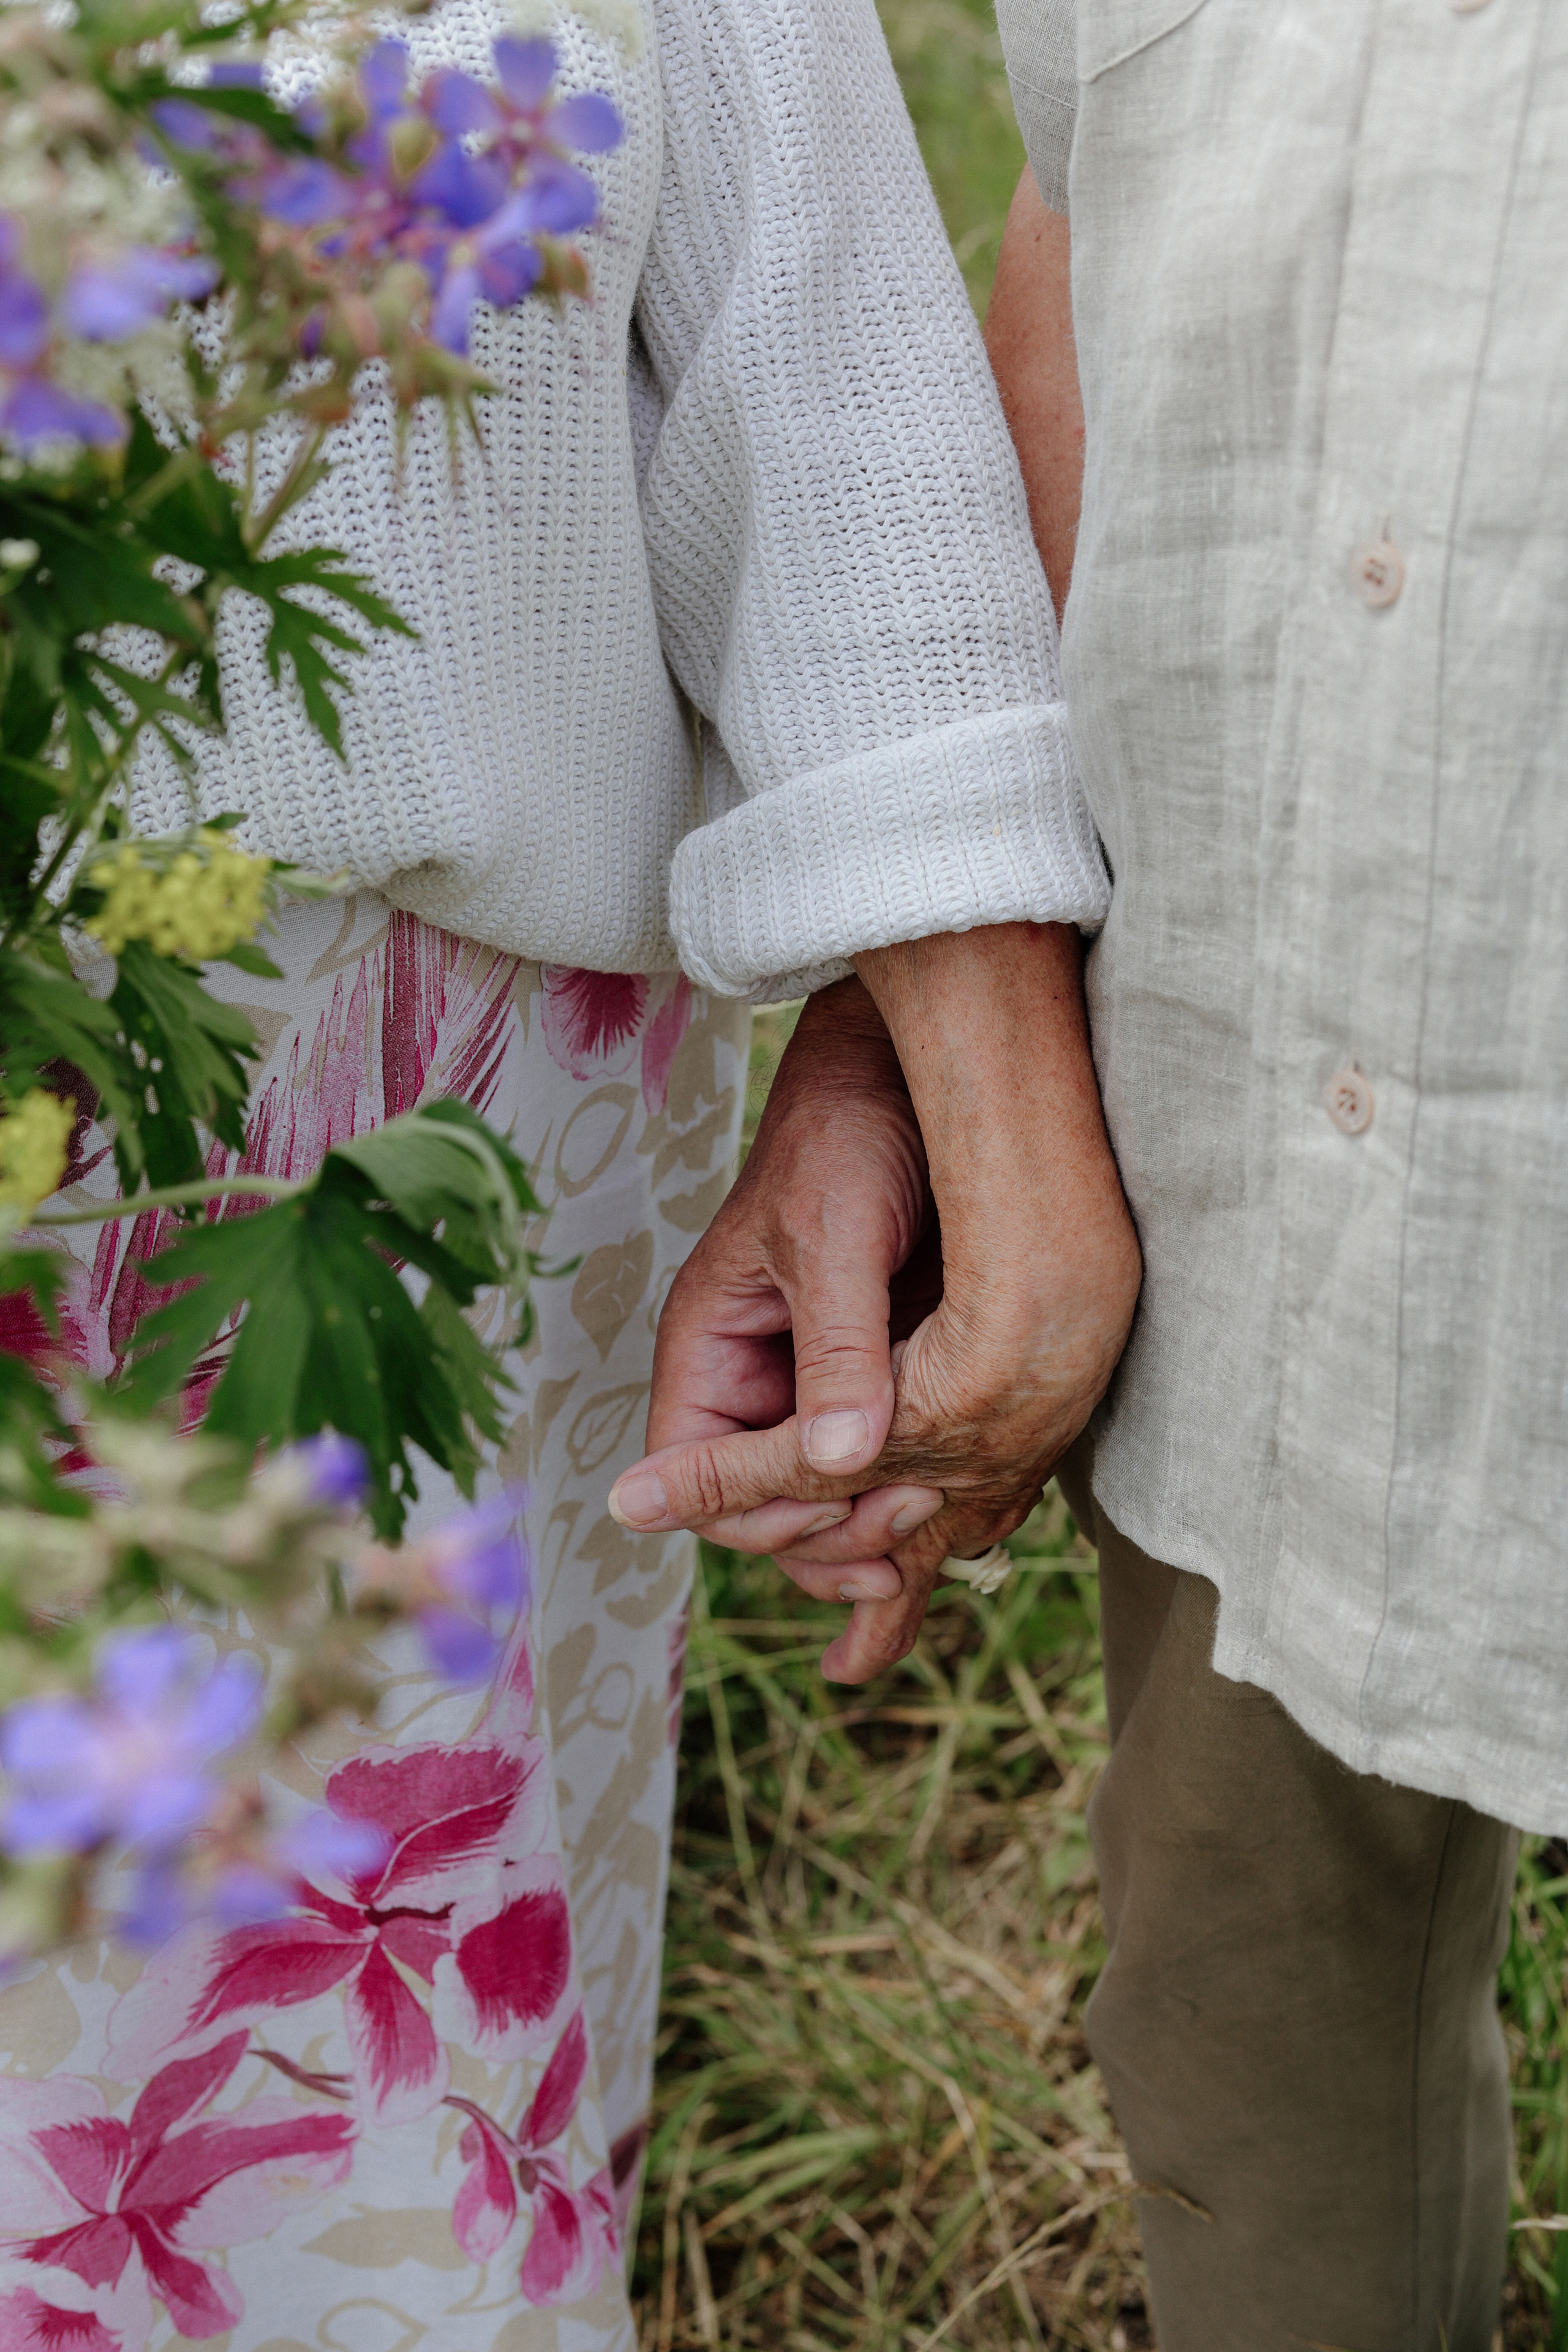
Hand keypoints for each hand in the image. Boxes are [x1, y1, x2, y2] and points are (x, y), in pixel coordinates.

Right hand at [614, 924, 1141, 1681]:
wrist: (911, 1069)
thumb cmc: (849, 1131)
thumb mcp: (835, 1235)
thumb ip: (836, 1348)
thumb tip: (833, 1462)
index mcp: (714, 1344)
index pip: (696, 1474)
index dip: (754, 1518)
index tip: (832, 1523)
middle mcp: (761, 1376)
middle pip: (765, 1504)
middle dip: (824, 1538)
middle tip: (900, 1554)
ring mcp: (822, 1381)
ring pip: (829, 1494)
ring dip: (875, 1529)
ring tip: (940, 1532)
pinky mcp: (887, 1376)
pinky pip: (888, 1461)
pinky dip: (919, 1495)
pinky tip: (968, 1517)